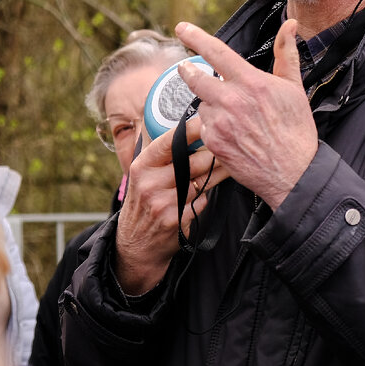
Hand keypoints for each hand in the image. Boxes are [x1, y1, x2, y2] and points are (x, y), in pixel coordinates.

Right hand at [113, 119, 225, 293]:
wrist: (135, 244)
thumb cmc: (143, 202)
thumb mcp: (142, 175)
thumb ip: (159, 153)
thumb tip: (184, 124)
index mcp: (142, 166)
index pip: (169, 142)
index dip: (191, 130)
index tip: (208, 120)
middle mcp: (150, 183)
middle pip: (192, 162)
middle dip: (213, 154)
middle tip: (229, 145)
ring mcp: (163, 203)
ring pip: (201, 182)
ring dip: (217, 174)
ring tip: (228, 164)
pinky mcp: (176, 220)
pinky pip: (202, 202)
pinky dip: (205, 197)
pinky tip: (203, 195)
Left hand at [175, 18, 316, 210]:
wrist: (294, 173)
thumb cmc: (297, 130)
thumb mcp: (294, 88)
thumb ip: (287, 54)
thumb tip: (290, 25)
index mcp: (251, 82)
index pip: (216, 52)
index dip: (195, 37)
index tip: (181, 27)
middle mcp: (231, 100)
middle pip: (195, 77)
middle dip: (188, 70)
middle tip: (186, 68)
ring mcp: (220, 123)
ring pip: (201, 104)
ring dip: (209, 105)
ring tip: (231, 115)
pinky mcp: (214, 143)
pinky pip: (203, 127)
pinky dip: (212, 127)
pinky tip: (231, 134)